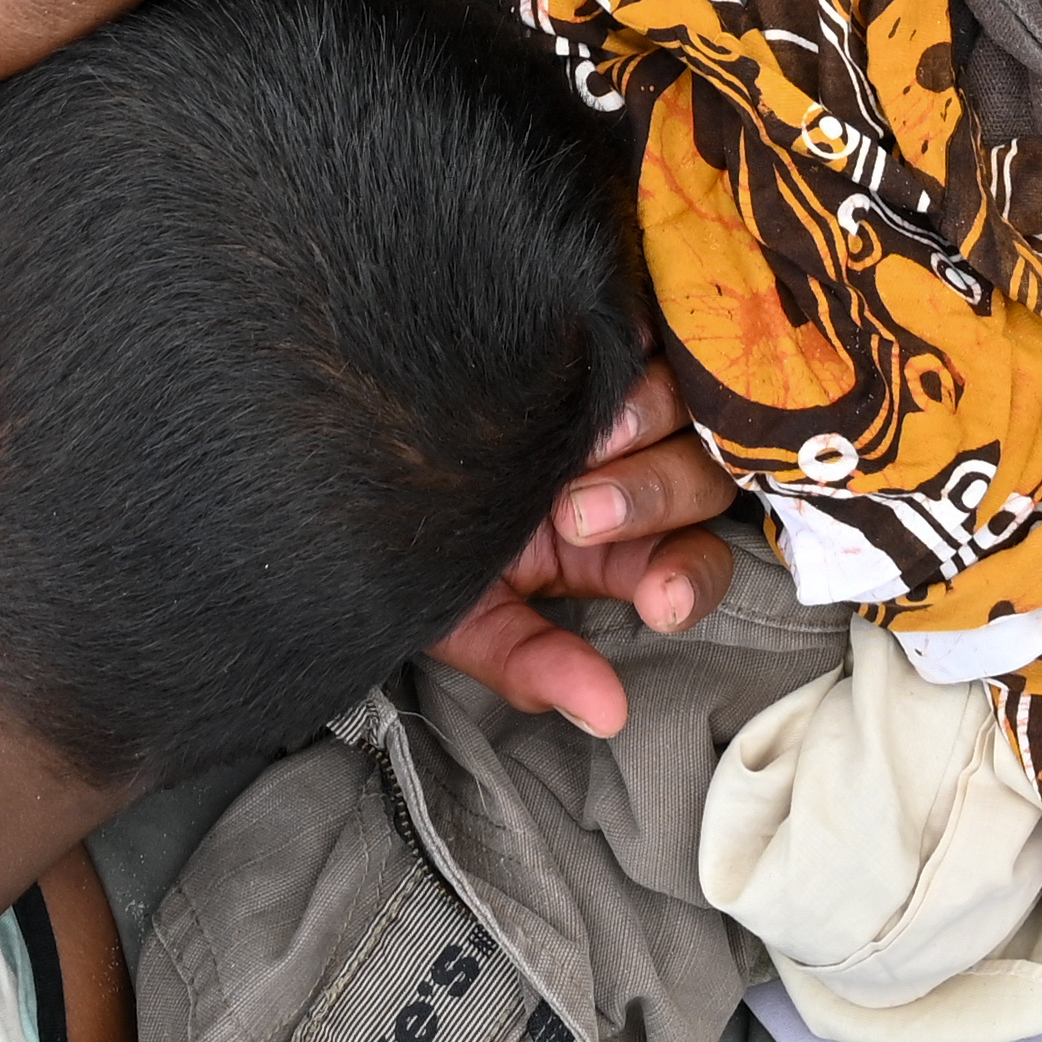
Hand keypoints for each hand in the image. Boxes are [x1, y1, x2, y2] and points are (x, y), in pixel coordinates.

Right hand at [422, 360, 742, 738]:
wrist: (343, 440)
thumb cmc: (406, 534)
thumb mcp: (461, 613)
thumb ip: (531, 664)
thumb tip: (610, 717)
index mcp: (610, 546)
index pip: (690, 564)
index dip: (690, 580)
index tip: (659, 602)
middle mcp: (627, 471)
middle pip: (698, 481)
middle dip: (653, 502)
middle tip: (579, 512)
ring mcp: (615, 393)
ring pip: (686, 404)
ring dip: (649, 425)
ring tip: (589, 436)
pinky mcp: (594, 329)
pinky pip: (653, 325)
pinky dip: (639, 344)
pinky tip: (601, 363)